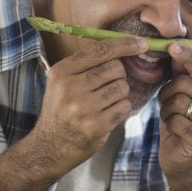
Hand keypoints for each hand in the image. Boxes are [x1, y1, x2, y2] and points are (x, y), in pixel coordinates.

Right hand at [31, 37, 147, 173]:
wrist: (49, 146)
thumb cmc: (62, 109)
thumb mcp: (62, 81)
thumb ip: (87, 64)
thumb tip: (126, 46)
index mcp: (61, 72)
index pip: (100, 51)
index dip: (125, 44)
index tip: (142, 43)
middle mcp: (71, 88)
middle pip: (116, 68)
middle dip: (119, 76)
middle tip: (106, 87)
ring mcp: (84, 109)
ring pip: (123, 88)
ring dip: (120, 94)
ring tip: (104, 103)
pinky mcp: (97, 126)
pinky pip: (125, 107)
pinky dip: (121, 109)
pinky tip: (107, 115)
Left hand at [156, 43, 191, 179]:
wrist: (181, 158)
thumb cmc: (180, 121)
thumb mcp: (179, 94)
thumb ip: (181, 73)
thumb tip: (176, 47)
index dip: (187, 57)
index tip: (173, 46)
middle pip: (186, 84)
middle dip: (168, 92)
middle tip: (166, 102)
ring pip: (179, 102)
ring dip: (167, 109)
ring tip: (171, 117)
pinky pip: (177, 121)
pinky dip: (168, 124)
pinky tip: (174, 131)